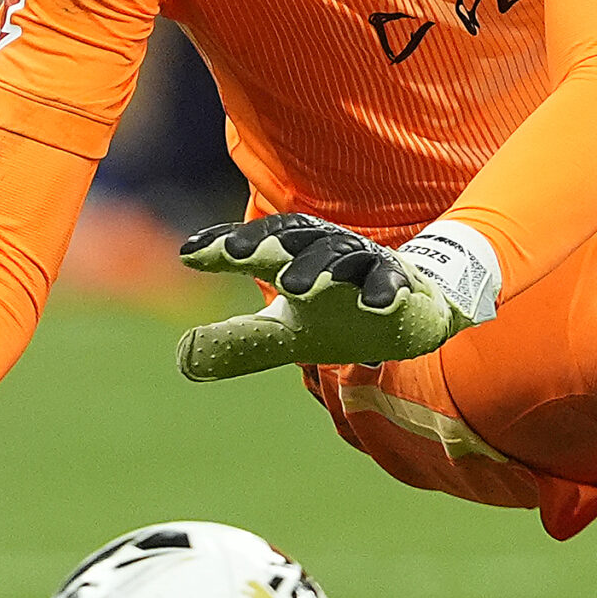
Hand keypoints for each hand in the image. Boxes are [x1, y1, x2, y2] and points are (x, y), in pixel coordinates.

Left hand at [173, 213, 496, 379]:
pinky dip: (386, 290)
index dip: (224, 245)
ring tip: (293, 289)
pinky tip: (377, 305)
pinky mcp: (404, 285)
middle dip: (264, 244)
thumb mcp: (285, 332)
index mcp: (297, 259)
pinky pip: (395, 282)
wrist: (412, 312)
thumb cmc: (340, 315)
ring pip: (342, 257)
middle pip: (295, 240)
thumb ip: (241, 340)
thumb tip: (184, 357)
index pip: (257, 244)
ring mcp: (367, 267)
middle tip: (233, 256)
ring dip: (319, 268)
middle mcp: (329, 254)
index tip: (188, 254)